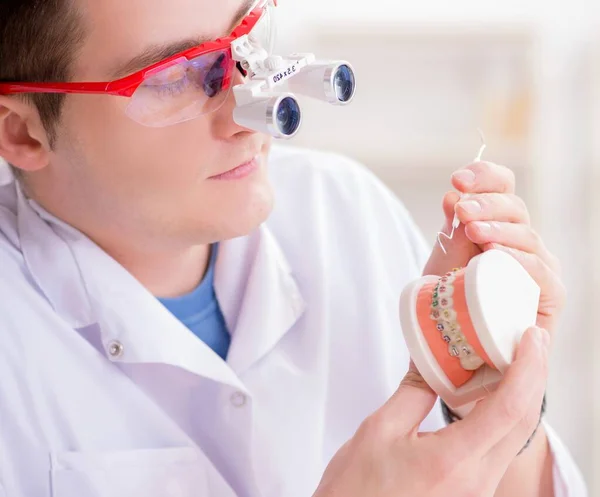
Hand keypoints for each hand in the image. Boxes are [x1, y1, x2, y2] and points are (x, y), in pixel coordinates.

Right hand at [313, 327, 549, 496]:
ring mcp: (478, 491)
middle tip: (530, 340)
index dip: (526, 368)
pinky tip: (492, 396)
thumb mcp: (379, 431)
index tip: (529, 338)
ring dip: (521, 395)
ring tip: (513, 360)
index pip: (508, 408)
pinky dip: (504, 416)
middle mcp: (476, 481)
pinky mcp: (472, 492)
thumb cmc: (357, 490)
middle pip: (523, 422)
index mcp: (453, 461)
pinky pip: (500, 449)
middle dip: (534, 376)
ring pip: (516, 436)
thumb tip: (429, 358)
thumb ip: (412, 392)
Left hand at [422, 161, 565, 332]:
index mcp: (498, 222)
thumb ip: (451, 229)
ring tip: (474, 231)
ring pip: (526, 236)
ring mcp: (538, 265)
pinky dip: (519, 260)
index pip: (502, 187)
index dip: (484, 176)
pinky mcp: (549, 294)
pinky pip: (540, 272)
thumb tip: (452, 195)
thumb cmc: (450, 300)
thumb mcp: (444, 260)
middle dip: (487, 204)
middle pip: (515, 207)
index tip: (458, 179)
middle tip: (462, 211)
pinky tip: (497, 254)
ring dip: (499, 229)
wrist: (455, 345)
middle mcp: (522, 240)